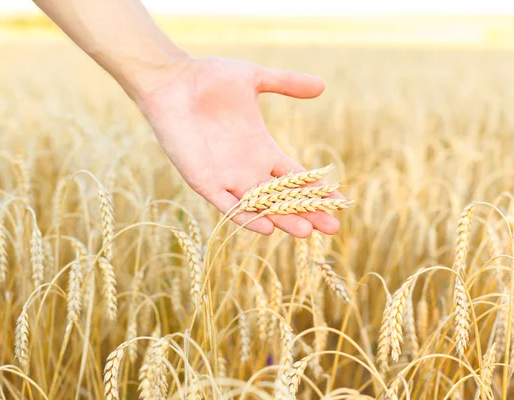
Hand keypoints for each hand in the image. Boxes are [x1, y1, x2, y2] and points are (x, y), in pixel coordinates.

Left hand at [137, 56, 341, 237]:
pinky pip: (227, 204)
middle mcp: (248, 168)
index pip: (297, 178)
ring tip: (305, 232)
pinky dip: (245, 216)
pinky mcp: (203, 180)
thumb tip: (322, 85)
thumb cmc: (210, 78)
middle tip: (331, 230)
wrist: (171, 81)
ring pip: (259, 207)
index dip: (318, 192)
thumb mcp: (254, 79)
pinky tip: (266, 227)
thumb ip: (287, 83)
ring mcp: (227, 177)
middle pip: (284, 199)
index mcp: (263, 149)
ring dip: (281, 220)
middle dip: (307, 213)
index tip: (341, 205)